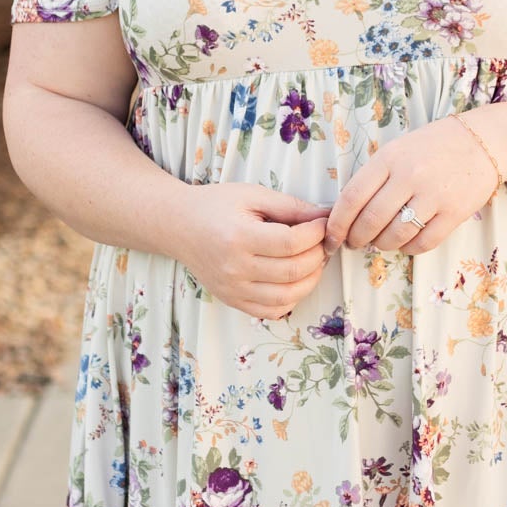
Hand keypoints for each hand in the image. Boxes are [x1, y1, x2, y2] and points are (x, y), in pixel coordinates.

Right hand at [175, 182, 331, 318]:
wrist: (180, 226)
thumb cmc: (215, 206)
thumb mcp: (252, 195)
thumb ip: (291, 206)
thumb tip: (326, 216)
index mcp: (239, 237)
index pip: (291, 243)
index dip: (316, 234)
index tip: (322, 223)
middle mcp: (234, 268)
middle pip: (293, 270)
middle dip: (318, 255)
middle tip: (322, 242)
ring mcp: (232, 289)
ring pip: (287, 296)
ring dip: (311, 279)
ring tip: (314, 261)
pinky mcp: (232, 300)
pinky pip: (272, 311)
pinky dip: (292, 298)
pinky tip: (295, 280)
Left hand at [322, 114, 499, 257]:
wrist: (483, 143)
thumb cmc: (432, 147)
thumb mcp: (397, 150)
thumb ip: (373, 177)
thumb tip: (346, 214)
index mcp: (389, 158)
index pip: (352, 197)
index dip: (337, 223)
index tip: (331, 237)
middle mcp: (410, 176)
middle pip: (370, 221)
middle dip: (356, 239)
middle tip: (354, 243)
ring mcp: (433, 195)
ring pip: (395, 236)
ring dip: (381, 245)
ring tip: (380, 241)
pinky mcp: (454, 213)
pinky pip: (422, 243)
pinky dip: (408, 248)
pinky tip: (405, 242)